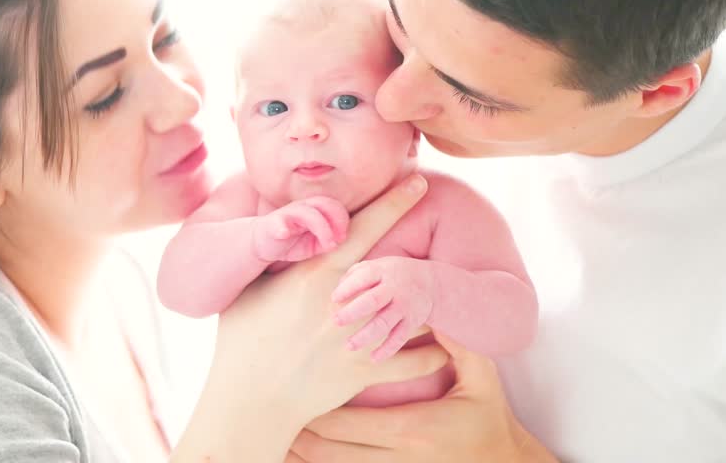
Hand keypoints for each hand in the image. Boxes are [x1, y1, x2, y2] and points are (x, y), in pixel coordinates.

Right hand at [172, 175, 450, 462]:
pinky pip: (417, 360)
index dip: (394, 202)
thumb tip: (279, 223)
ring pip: (414, 311)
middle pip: (397, 266)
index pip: (363, 228)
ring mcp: (356, 338)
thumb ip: (270, 256)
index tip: (419, 182)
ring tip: (442, 295)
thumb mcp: (248, 289)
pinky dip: (436, 352)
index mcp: (313, 275)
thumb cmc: (240, 341)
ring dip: (429, 302)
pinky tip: (445, 345)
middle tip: (442, 236)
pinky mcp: (365, 371)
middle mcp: (342, 302)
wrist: (247, 401)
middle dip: (421, 251)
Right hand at [253, 196, 349, 261]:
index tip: (342, 238)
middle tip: (337, 240)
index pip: (333, 206)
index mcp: (313, 210)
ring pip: (307, 213)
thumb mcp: (313, 245)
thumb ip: (325, 242)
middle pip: (323, 203)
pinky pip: (278, 223)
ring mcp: (287, 215)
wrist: (263, 243)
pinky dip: (282, 228)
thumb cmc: (292, 242)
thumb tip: (336, 242)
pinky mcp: (273, 225)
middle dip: (336, 220)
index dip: (342, 221)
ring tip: (327, 244)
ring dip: (321, 227)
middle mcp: (302, 208)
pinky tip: (284, 234)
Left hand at [286, 334, 558, 462]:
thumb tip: (434, 307)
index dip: (313, 406)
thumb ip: (458, 344)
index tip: (289, 382)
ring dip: (301, 452)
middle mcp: (396, 457)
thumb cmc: (490, 419)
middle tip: (266, 405)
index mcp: (411, 428)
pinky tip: (297, 455)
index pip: (348, 420)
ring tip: (273, 434)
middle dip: (296, 430)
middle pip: (329, 448)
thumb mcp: (481, 378)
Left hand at [333, 256, 437, 360]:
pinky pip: (399, 337)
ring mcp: (404, 306)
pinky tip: (373, 358)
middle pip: (373, 301)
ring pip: (384, 322)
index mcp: (382, 271)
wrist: (429, 283)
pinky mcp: (412, 322)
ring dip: (366, 335)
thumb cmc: (389, 275)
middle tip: (335, 322)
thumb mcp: (375, 267)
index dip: (348, 288)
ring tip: (349, 346)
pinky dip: (387, 349)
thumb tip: (335, 295)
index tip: (333, 299)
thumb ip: (353, 276)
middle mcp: (394, 288)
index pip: (364, 277)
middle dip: (353, 312)